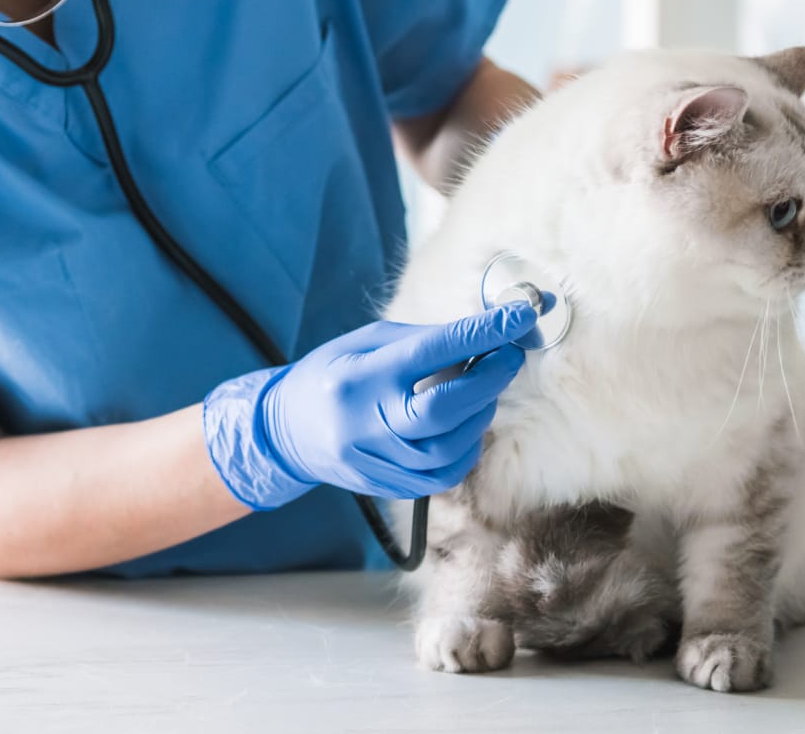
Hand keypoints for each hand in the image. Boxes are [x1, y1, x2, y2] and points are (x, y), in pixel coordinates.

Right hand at [202, 303, 535, 510]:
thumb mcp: (367, 342)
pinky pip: (445, 473)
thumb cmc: (333, 373)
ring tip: (481, 387)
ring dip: (480, 412)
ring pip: (451, 447)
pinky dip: (467, 445)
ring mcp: (375, 462)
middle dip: (489, 380)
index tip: (517, 317)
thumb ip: (424, 341)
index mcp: (357, 377)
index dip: (478, 334)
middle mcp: (364, 423)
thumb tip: (487, 335)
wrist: (287, 430)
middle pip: (444, 409)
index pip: (427, 353)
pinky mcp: (388, 487)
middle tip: (509, 355)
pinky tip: (465, 423)